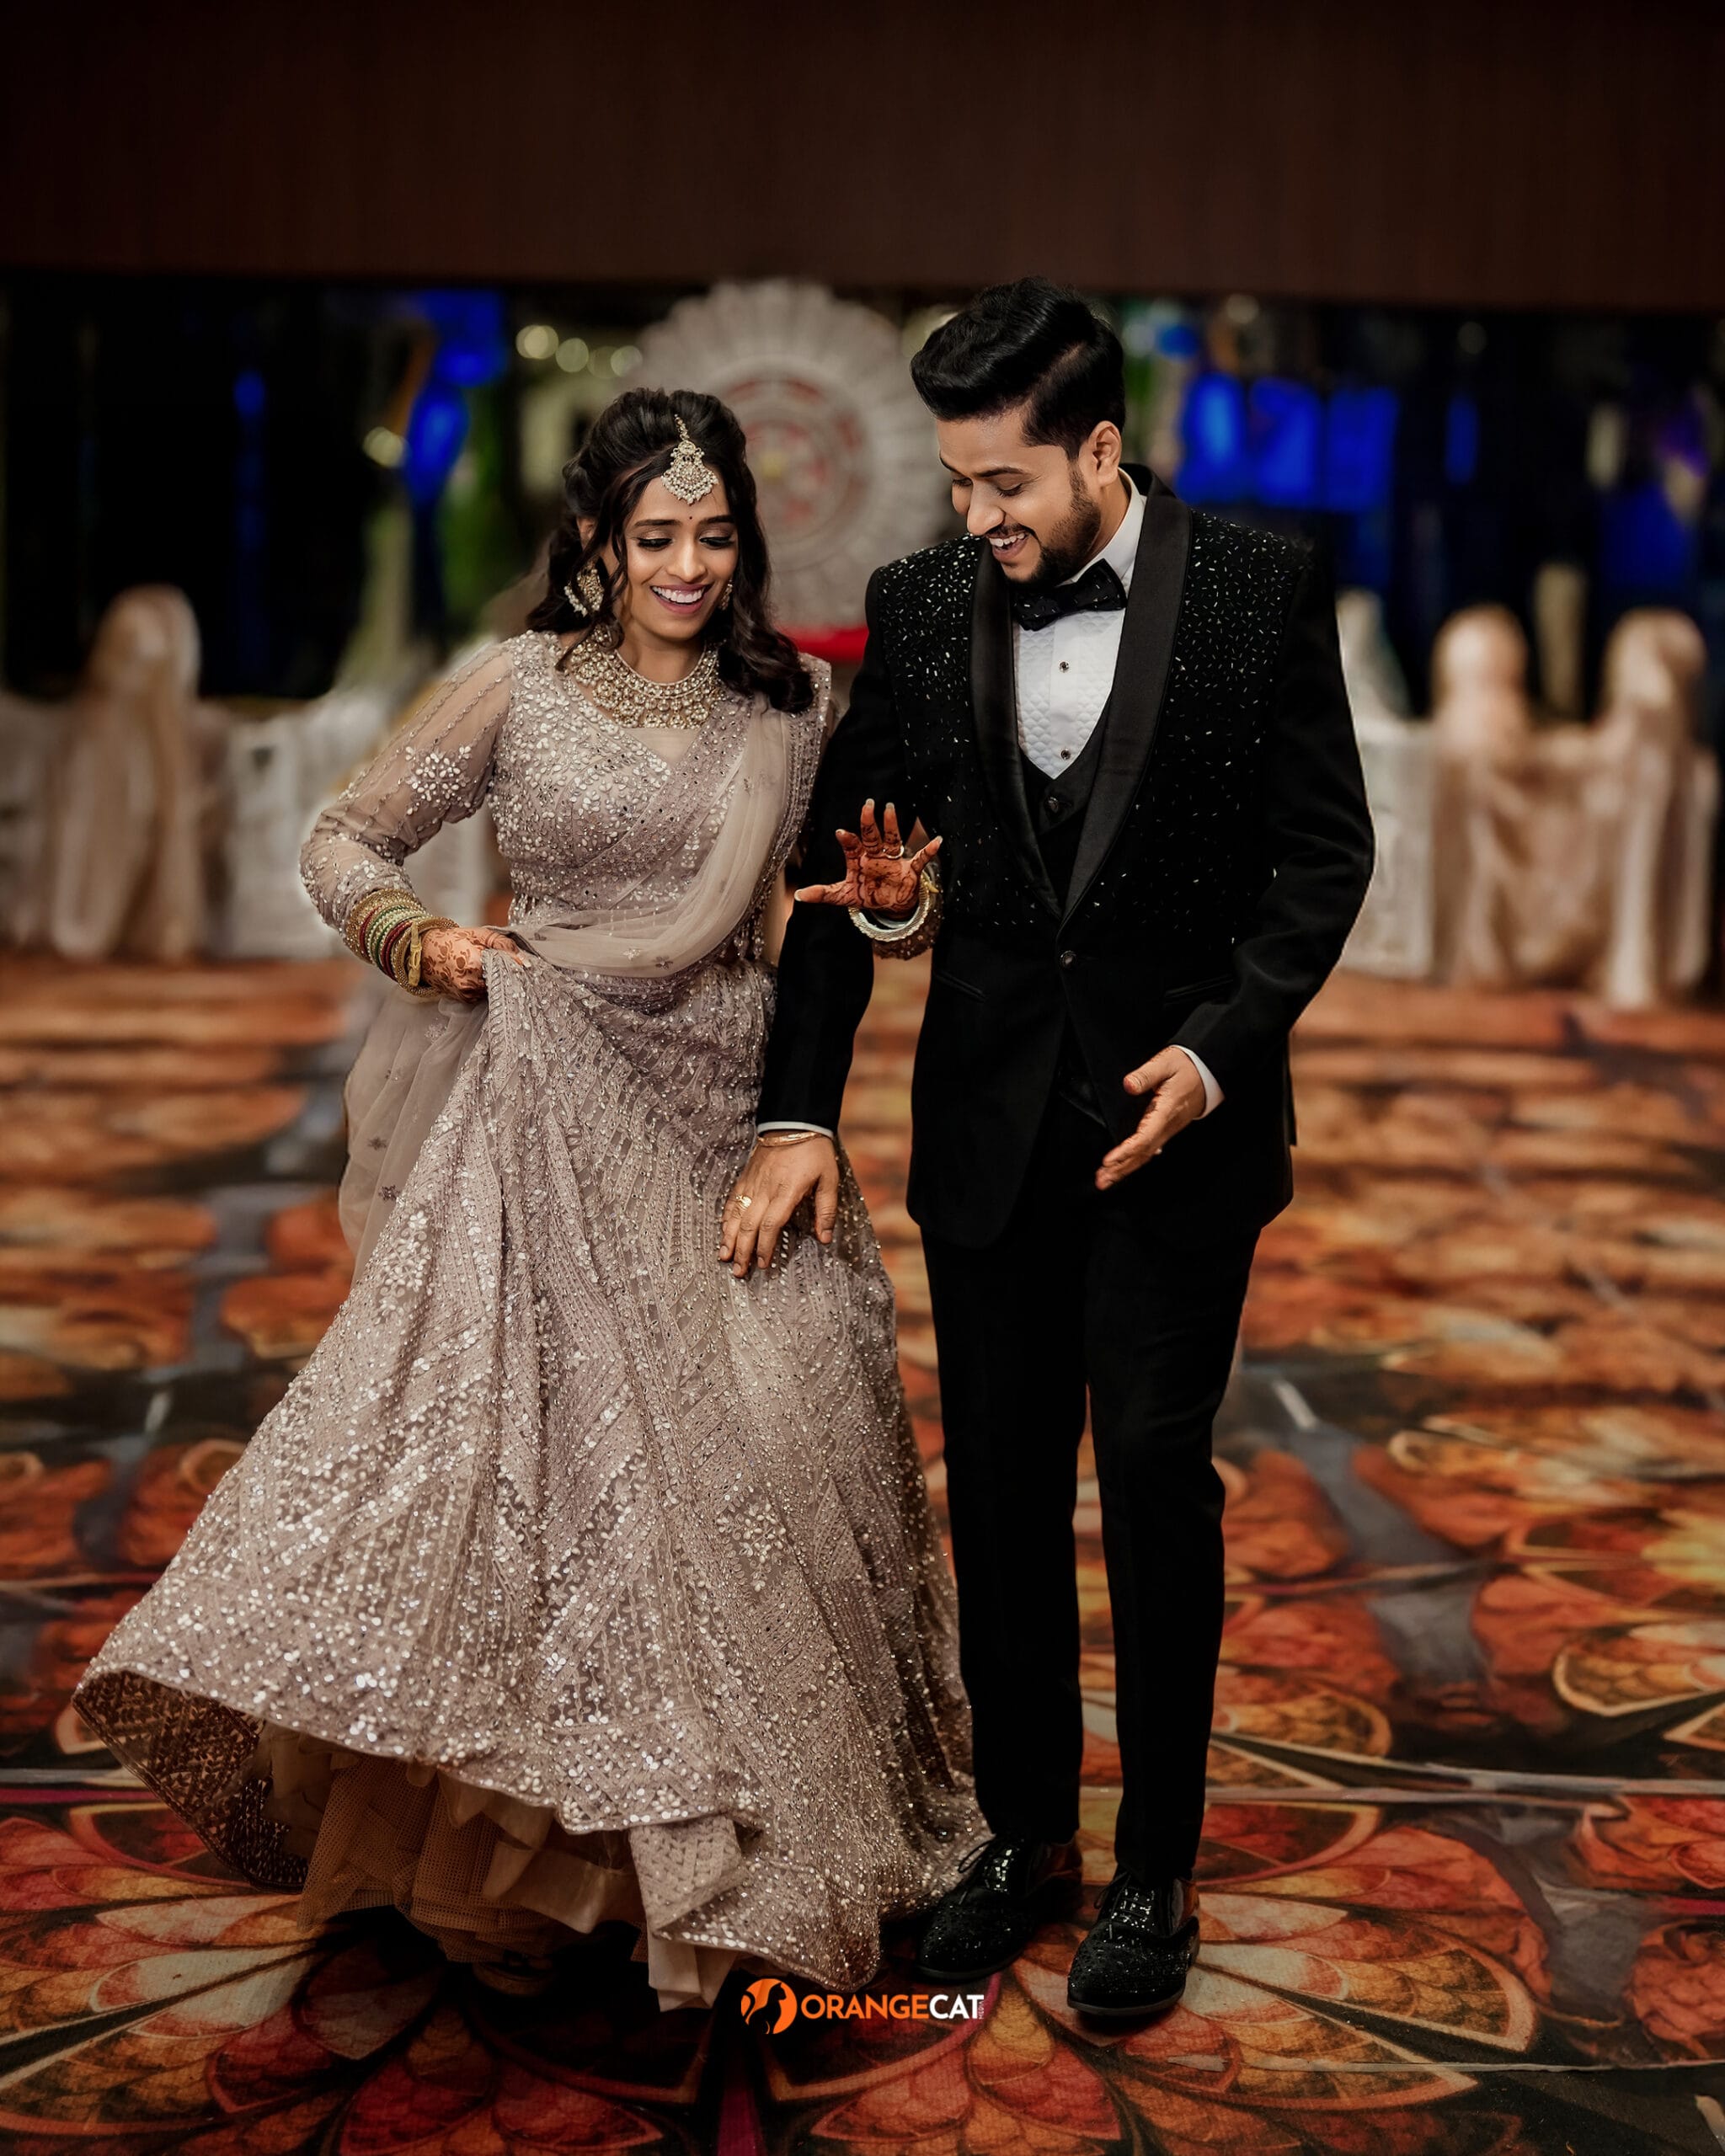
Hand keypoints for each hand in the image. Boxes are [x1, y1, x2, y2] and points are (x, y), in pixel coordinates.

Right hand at [419, 924, 523, 1000]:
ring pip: (494, 989)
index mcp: (476, 964)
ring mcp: (468, 993)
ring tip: (488, 967)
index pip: (508, 971)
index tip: (523, 964)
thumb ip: (504, 945)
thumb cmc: (452, 940)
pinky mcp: (465, 999)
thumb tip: (524, 960)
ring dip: (497, 981)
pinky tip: (480, 976)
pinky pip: (484, 994)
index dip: (516, 966)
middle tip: (506, 964)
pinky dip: (486, 986)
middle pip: (503, 982)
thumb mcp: (480, 934)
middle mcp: (471, 983)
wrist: (425, 952)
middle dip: (507, 973)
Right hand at [719, 1137, 839, 1276]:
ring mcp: (752, 1184)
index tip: (765, 1264)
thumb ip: (826, 1210)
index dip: (765, 1247)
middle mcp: (765, 1190)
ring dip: (729, 1238)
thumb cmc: (814, 1151)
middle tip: (740, 1272)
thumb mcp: (829, 1179)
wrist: (793, 1122)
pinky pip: (732, 1201)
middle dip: (743, 1251)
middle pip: (749, 1226)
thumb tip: (825, 1238)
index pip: (771, 1225)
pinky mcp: (745, 1178)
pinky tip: (722, 1232)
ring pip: (736, 1216)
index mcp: (786, 1192)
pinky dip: (725, 1218)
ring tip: (724, 1258)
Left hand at [793, 800, 940, 916]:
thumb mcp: (844, 895)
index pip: (852, 846)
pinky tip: (937, 841)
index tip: (840, 833)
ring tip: (890, 808)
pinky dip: (929, 851)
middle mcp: (875, 855)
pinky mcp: (909, 869)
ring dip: (891, 825)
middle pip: (871, 835)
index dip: (847, 839)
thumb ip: (824, 894)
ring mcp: (893, 860)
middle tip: (866, 805)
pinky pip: (920, 858)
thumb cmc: (867, 894)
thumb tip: (799, 895)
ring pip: (892, 839)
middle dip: (868, 821)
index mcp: (858, 859)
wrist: (890, 904)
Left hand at [1096, 1048, 1206, 1189]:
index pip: (1144, 1138)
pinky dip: (1136, 1161)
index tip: (1108, 1161)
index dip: (1125, 1151)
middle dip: (1121, 1169)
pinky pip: (1150, 1150)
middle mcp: (1167, 1126)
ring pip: (1146, 1155)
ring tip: (1107, 1179)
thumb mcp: (1165, 1063)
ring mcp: (1168, 1130)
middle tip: (1101, 1180)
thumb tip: (1128, 1085)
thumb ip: (1145, 1075)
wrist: (1208, 1074)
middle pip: (1142, 1153)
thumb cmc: (1186, 1068)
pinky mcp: (1167, 1129)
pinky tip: (1127, 1168)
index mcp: (1165, 1111)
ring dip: (1126, 1168)